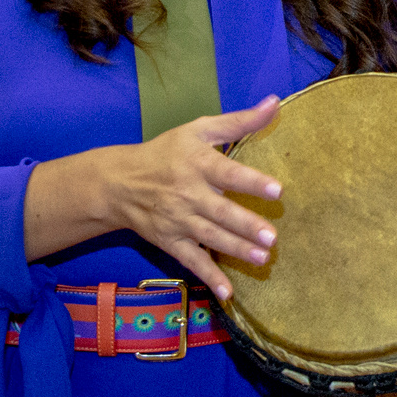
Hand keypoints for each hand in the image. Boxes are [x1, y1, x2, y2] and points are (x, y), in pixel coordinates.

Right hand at [90, 99, 283, 298]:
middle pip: (220, 211)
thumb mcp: (199, 130)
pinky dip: (209, 278)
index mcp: (197, 163)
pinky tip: (228, 293)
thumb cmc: (166, 152)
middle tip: (272, 237)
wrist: (118, 183)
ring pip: (210, 237)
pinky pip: (191, 261)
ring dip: (236, 250)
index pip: (228, 172)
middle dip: (246, 225)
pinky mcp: (170, 241)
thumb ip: (239, 120)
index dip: (252, 181)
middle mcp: (188, 194)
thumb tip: (275, 102)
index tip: (277, 190)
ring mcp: (178, 221)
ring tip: (263, 258)